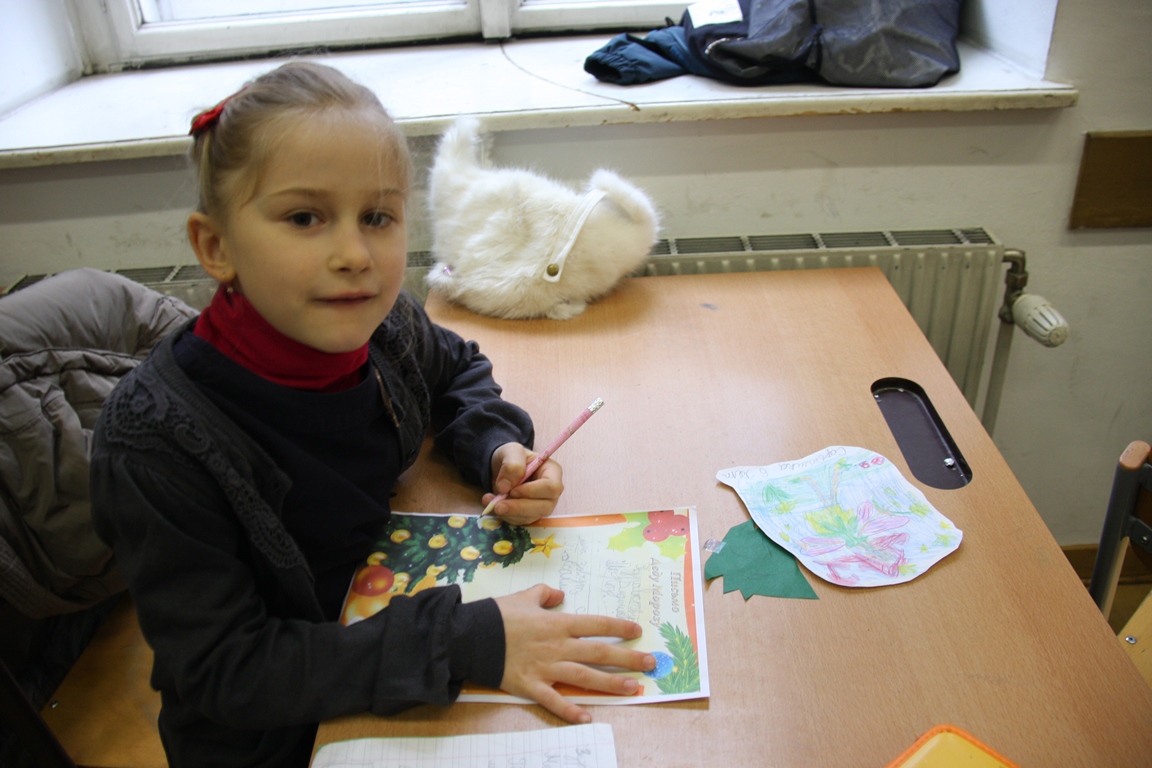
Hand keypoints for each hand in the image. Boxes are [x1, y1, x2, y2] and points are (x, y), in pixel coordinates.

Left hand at [483, 443, 562, 524]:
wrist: (501, 467)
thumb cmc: (511, 457)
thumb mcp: (510, 451)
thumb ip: (511, 464)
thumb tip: (506, 487)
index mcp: (552, 472)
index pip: (552, 487)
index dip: (533, 491)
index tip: (512, 490)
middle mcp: (551, 492)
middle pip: (545, 507)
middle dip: (519, 508)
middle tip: (498, 505)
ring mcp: (541, 505)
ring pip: (530, 517)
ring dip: (509, 513)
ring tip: (491, 501)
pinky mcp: (529, 514)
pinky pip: (519, 521)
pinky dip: (504, 515)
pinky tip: (492, 504)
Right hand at [495, 584, 655, 723]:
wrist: (469, 635)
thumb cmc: (497, 614)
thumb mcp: (524, 595)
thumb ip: (545, 594)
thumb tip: (561, 595)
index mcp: (557, 623)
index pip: (596, 625)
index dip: (619, 627)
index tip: (637, 631)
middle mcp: (557, 646)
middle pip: (599, 653)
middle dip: (627, 658)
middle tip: (650, 664)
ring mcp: (545, 668)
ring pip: (585, 677)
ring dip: (611, 684)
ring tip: (633, 689)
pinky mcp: (530, 686)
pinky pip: (554, 701)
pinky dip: (570, 711)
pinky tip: (588, 717)